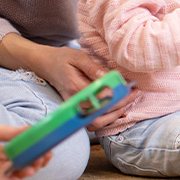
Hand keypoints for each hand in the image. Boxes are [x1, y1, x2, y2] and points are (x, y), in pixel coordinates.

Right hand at [0, 36, 136, 131]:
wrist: (45, 64)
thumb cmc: (63, 58)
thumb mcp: (78, 57)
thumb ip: (93, 68)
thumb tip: (109, 77)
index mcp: (75, 87)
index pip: (99, 97)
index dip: (118, 95)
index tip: (131, 88)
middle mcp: (74, 101)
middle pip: (99, 114)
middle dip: (120, 107)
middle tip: (135, 95)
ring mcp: (74, 108)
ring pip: (95, 122)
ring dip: (114, 115)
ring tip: (129, 102)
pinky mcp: (76, 110)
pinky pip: (92, 120)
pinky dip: (106, 118)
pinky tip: (119, 108)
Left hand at [0, 121, 52, 179]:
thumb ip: (9, 132)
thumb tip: (33, 129)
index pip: (22, 153)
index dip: (36, 152)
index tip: (49, 149)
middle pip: (19, 165)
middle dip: (34, 163)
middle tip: (44, 159)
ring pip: (10, 175)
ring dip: (23, 173)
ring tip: (32, 168)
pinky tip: (17, 178)